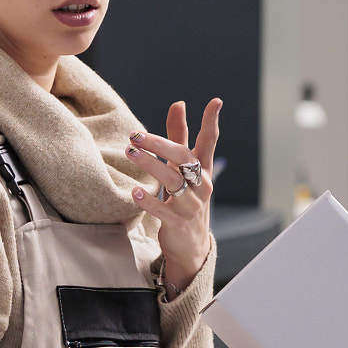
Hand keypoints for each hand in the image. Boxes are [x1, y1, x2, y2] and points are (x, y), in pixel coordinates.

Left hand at [128, 98, 220, 296]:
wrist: (190, 245)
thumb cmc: (185, 198)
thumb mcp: (182, 168)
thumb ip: (178, 136)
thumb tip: (178, 103)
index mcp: (203, 170)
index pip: (209, 142)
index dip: (211, 122)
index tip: (216, 102)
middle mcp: (201, 185)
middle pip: (185, 158)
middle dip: (161, 143)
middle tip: (136, 134)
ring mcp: (191, 205)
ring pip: (173, 180)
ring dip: (150, 165)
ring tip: (131, 152)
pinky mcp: (178, 223)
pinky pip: (163, 210)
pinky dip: (149, 201)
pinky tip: (135, 191)